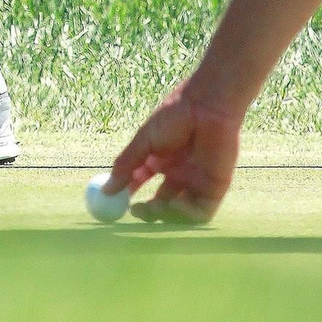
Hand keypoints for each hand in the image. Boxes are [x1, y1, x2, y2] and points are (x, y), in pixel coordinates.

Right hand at [105, 77, 244, 225]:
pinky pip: (202, 213)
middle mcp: (179, 173)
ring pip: (180, 213)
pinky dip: (186, 216)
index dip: (129, 196)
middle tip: (135, 211)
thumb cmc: (175, 116)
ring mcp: (197, 182)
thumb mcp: (144, 141)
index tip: (116, 203)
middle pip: (161, 204)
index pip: (142, 184)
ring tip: (157, 205)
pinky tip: (176, 202)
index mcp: (161, 160)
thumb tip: (105, 190)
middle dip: (147, 212)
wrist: (206, 106)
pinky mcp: (215, 188)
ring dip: (165, 216)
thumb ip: (126, 165)